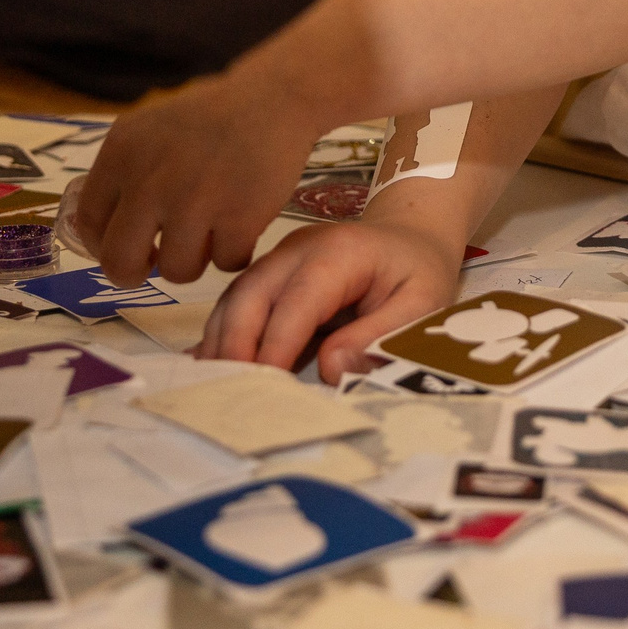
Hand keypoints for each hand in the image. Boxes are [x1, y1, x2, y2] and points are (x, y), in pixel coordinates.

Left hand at [72, 69, 326, 287]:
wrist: (274, 97)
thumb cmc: (212, 116)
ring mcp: (194, 202)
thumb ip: (124, 173)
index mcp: (122, 153)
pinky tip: (243, 225)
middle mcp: (149, 181)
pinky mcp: (238, 219)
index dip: (104, 245)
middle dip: (136, 273)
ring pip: (176, 271)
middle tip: (157, 263)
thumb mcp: (150, 129)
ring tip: (212, 233)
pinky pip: (226, 264)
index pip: (89, 222)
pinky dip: (236, 252)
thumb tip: (102, 231)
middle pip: (120, 263)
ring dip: (195, 260)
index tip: (126, 248)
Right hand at [200, 219, 459, 382]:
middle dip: (236, 342)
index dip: (278, 342)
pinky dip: (221, 334)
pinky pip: (238, 303)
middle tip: (229, 391)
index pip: (299, 299)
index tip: (265, 382)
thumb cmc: (416, 272)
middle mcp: (298, 251)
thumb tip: (330, 368)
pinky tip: (207, 365)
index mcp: (339, 253)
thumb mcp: (420, 305)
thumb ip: (378, 336)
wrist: (409, 237)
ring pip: (237, 297)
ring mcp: (279, 261)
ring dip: (222, 341)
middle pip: (253, 292)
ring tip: (213, 386)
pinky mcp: (270, 276)